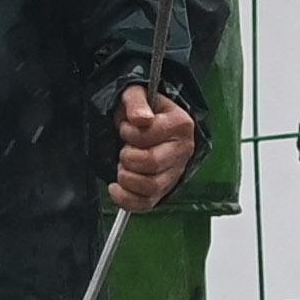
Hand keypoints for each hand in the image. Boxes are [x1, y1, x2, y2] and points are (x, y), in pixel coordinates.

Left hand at [109, 87, 198, 211]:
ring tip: (123, 166)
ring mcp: (174, 173)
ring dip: (127, 177)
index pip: (150, 134)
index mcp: (180, 125)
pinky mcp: (163, 190)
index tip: (126, 128)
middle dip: (128, 156)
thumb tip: (140, 119)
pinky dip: (126, 199)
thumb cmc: (142, 111)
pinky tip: (116, 187)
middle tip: (124, 149)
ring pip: (150, 186)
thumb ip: (137, 102)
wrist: (147, 124)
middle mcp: (183, 151)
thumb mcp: (136, 95)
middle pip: (152, 163)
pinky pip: (145, 204)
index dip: (130, 132)